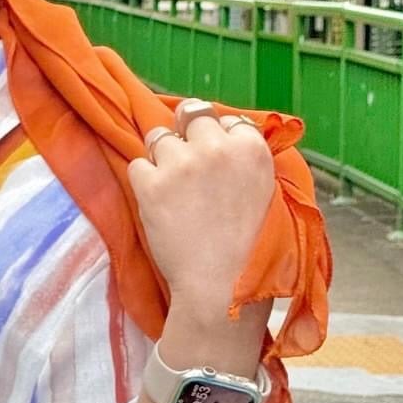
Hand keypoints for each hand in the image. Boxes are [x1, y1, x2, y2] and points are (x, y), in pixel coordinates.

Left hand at [127, 100, 276, 322]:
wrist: (222, 286)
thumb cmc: (249, 249)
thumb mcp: (266, 193)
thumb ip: (246, 160)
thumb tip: (226, 136)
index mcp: (252, 148)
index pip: (226, 118)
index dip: (216, 135)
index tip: (212, 155)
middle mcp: (216, 147)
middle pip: (191, 115)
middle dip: (186, 134)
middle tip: (185, 164)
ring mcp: (181, 163)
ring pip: (158, 136)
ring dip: (161, 156)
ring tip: (172, 188)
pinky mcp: (151, 183)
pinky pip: (137, 164)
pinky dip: (143, 182)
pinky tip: (158, 203)